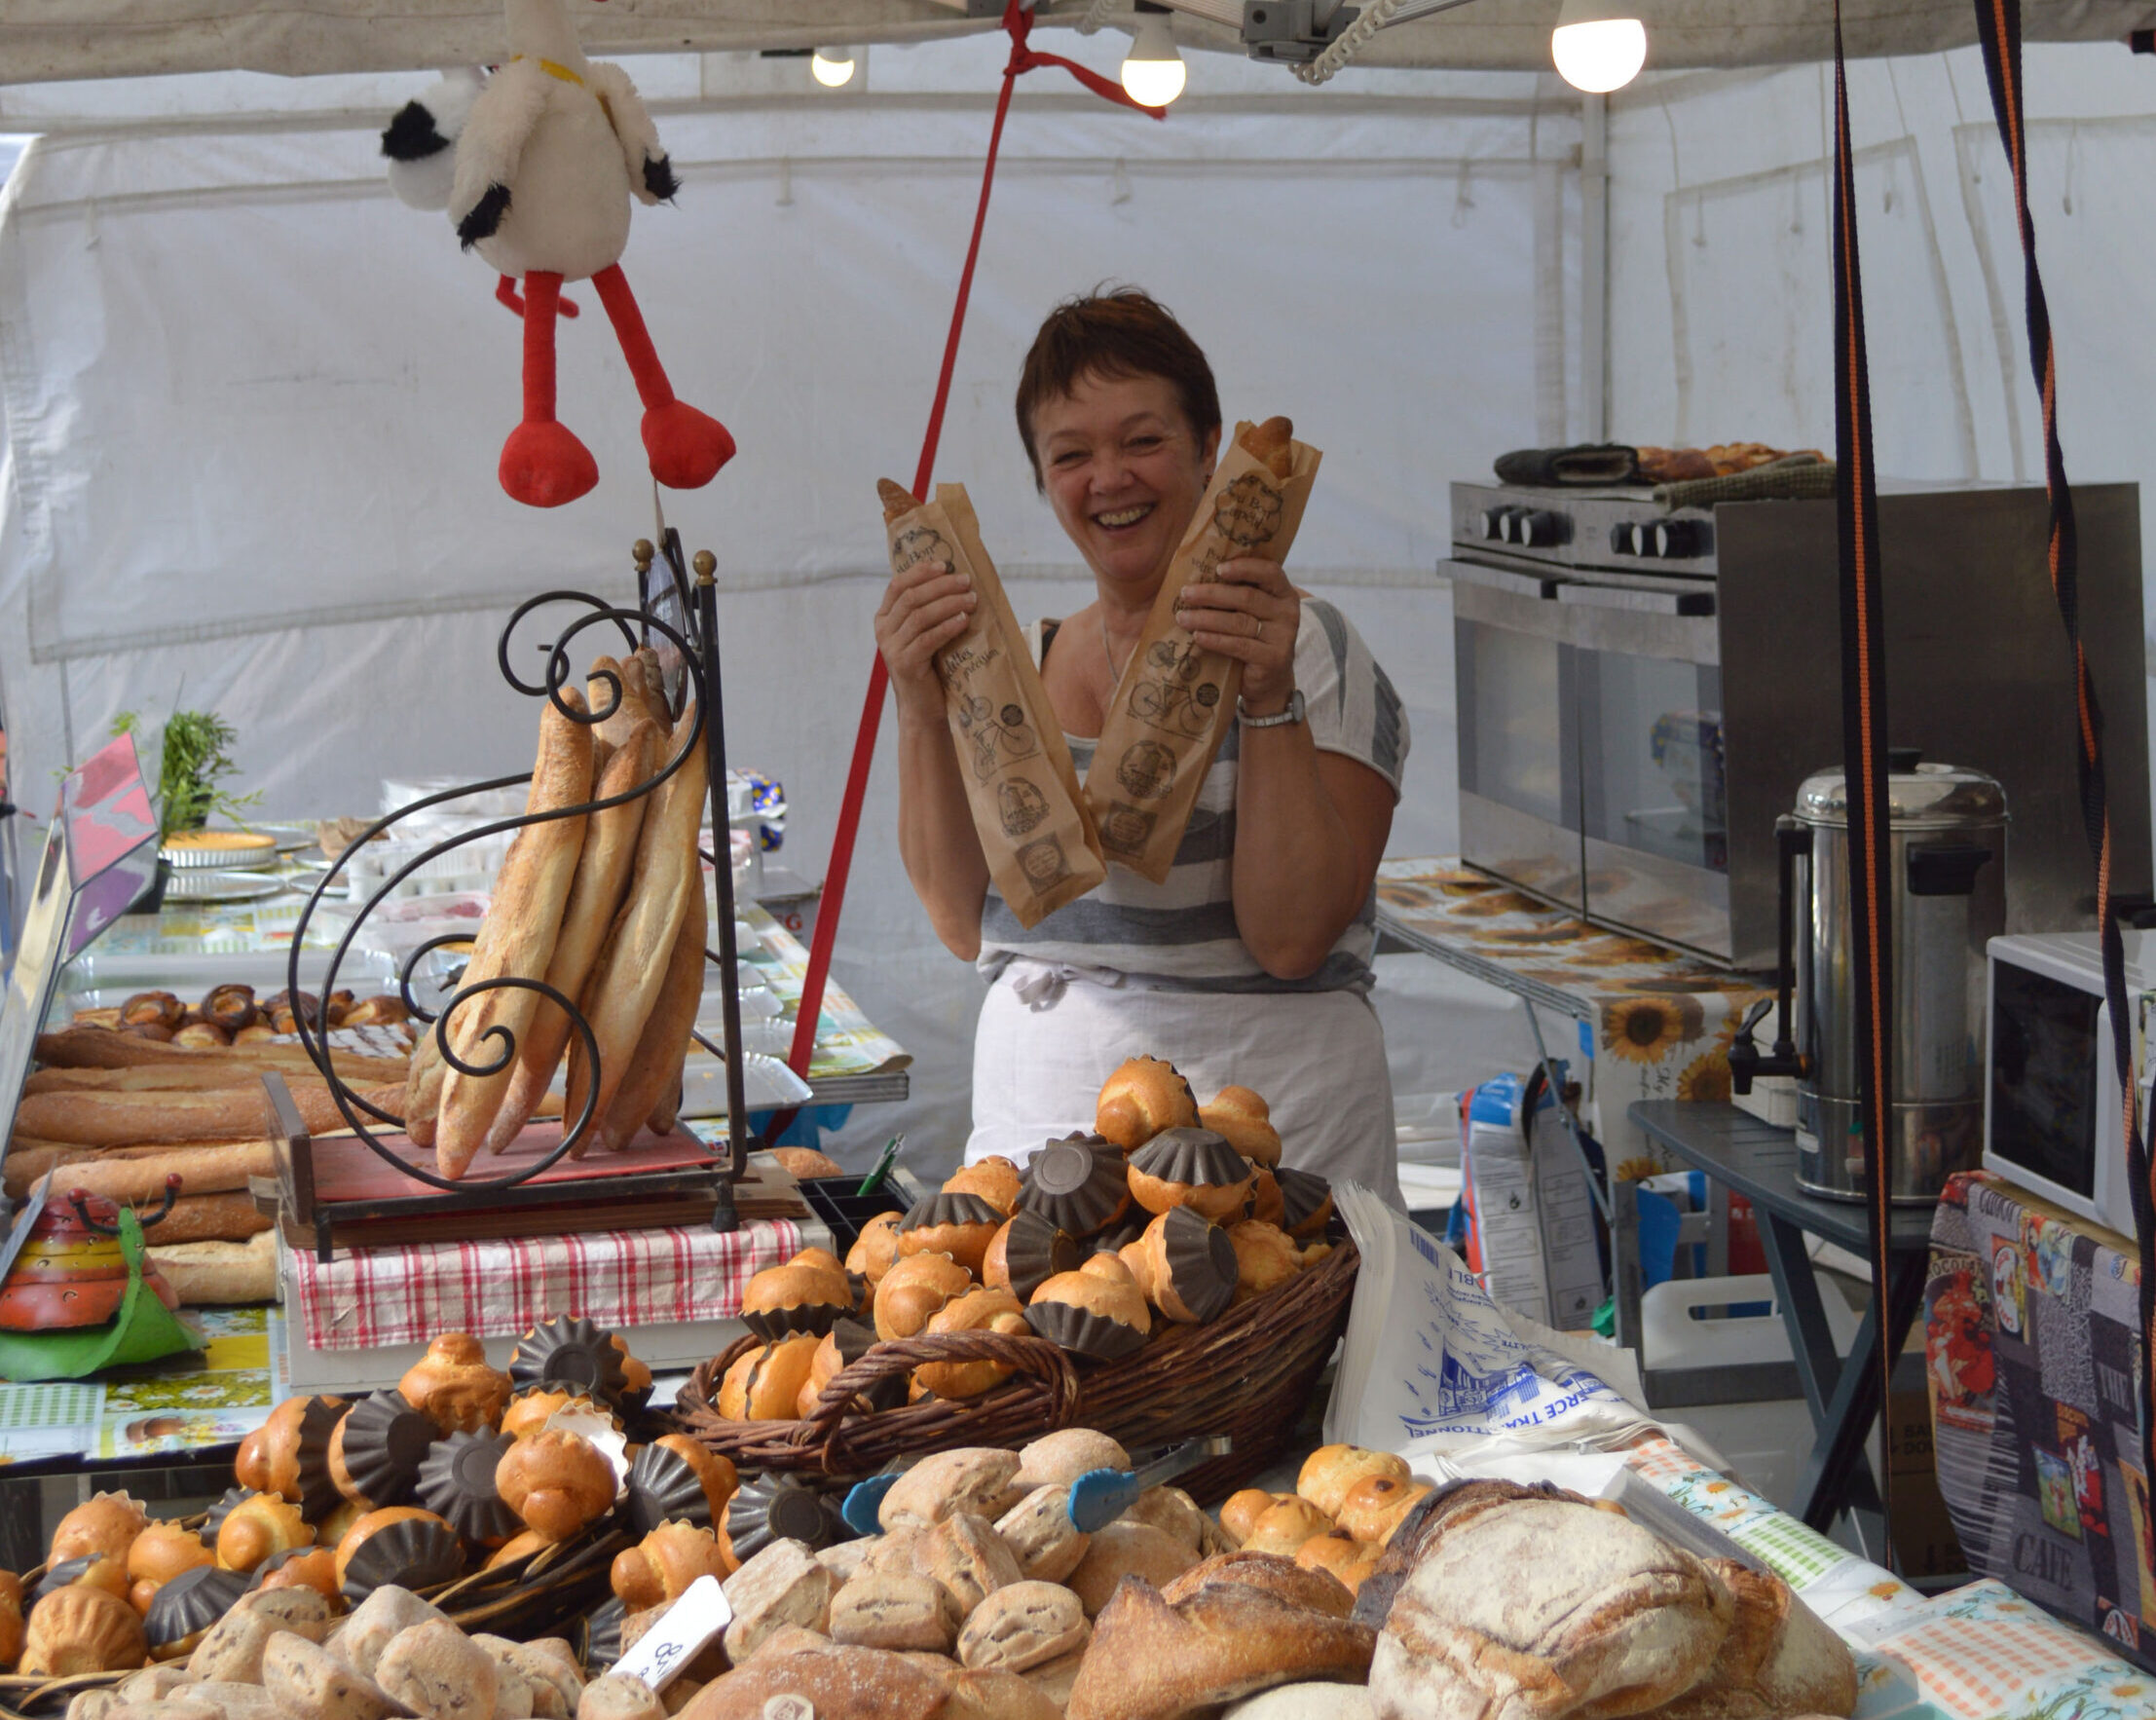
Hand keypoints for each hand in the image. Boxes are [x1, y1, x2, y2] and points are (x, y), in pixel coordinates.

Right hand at [875, 558, 974, 721]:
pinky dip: (948, 626)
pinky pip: (928, 638)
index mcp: (884, 618)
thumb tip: (956, 580)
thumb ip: (929, 611)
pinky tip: (964, 620)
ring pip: (920, 615)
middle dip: (941, 586)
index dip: (920, 572)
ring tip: (972, 600)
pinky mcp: (905, 664)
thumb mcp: (924, 634)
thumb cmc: (930, 667)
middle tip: (966, 582)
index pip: (898, 585)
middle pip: (912, 597)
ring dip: (949, 604)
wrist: (923, 707)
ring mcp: (892, 648)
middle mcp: (883, 631)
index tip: (944, 564)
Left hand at [1174, 558, 1298, 712]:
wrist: (1269, 682)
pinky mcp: (1272, 659)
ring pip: (1239, 622)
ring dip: (1206, 618)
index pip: (1269, 572)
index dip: (1244, 567)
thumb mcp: (1251, 614)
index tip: (1218, 568)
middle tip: (1185, 594)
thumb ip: (1237, 596)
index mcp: (1283, 594)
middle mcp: (1287, 613)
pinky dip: (1215, 640)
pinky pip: (1238, 645)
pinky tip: (1198, 637)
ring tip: (1183, 618)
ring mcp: (1283, 637)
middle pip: (1247, 597)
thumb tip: (1195, 579)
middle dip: (1212, 594)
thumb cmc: (1253, 639)